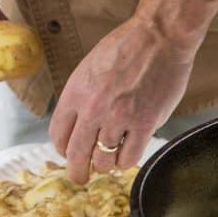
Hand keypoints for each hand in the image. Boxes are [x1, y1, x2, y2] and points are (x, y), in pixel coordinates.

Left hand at [49, 0, 217, 183]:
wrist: (159, 38)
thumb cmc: (127, 47)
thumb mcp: (90, 68)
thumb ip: (83, 96)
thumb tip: (82, 123)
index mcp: (75, 92)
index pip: (58, 134)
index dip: (62, 149)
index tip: (68, 154)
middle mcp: (93, 109)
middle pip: (77, 154)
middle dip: (77, 172)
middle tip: (81, 178)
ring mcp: (119, 118)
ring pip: (104, 160)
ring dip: (106, 165)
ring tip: (111, 162)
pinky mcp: (144, 124)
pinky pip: (129, 157)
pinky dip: (126, 161)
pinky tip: (127, 156)